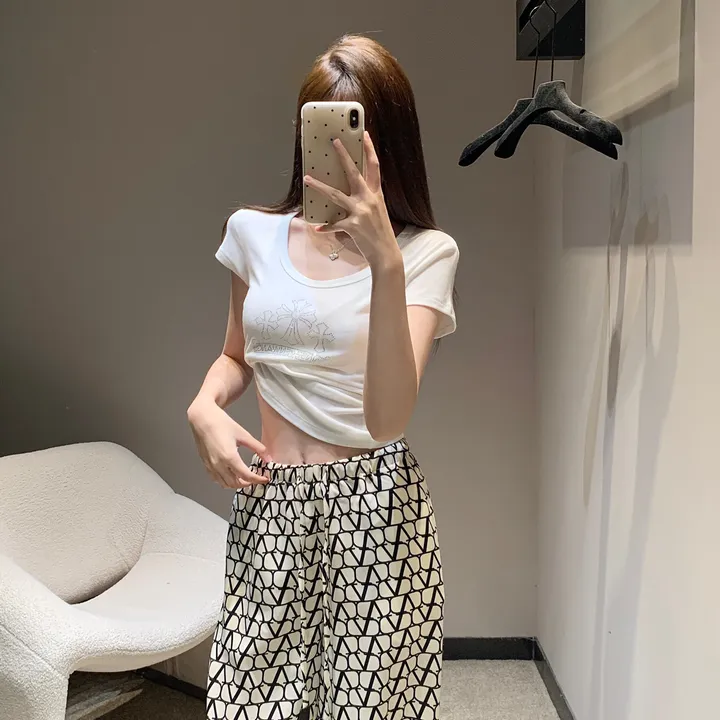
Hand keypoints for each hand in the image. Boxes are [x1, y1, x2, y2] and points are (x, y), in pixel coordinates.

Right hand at [187, 399, 270, 489]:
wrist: (203, 419)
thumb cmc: (221, 424)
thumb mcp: (244, 435)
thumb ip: (258, 448)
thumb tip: (268, 458)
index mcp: (230, 457)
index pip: (246, 476)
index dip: (258, 479)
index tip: (265, 478)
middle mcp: (219, 464)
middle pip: (236, 483)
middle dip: (248, 483)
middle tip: (257, 478)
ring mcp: (211, 466)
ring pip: (225, 484)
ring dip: (237, 484)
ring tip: (246, 478)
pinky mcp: (206, 464)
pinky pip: (216, 479)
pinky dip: (226, 481)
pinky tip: (231, 475)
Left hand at [303, 132, 401, 268]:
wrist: (386, 254)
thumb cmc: (381, 234)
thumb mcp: (378, 212)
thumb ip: (367, 201)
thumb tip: (351, 194)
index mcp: (377, 195)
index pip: (374, 167)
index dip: (370, 149)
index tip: (364, 135)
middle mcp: (369, 200)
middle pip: (354, 173)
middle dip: (343, 156)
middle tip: (334, 142)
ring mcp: (360, 212)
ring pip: (335, 194)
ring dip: (319, 186)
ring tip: (307, 178)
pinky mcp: (352, 226)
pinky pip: (334, 224)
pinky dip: (325, 227)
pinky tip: (317, 228)